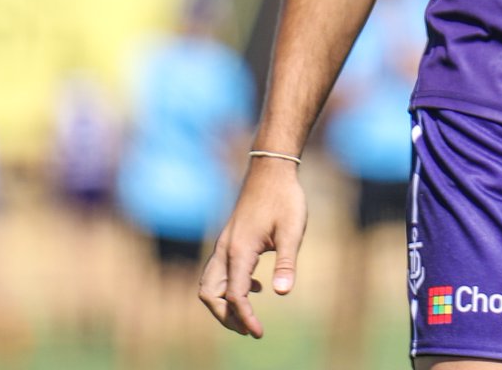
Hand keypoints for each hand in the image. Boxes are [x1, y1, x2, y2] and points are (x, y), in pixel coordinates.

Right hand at [197, 160, 307, 337]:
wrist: (271, 169)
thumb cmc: (284, 198)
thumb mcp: (292, 230)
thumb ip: (286, 262)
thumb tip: (283, 294)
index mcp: (239, 250)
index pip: (235, 295)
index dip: (245, 318)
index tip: (259, 333)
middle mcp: (225, 249)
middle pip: (210, 294)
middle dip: (226, 316)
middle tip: (249, 329)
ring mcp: (224, 244)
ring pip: (210, 284)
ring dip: (224, 303)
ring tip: (248, 316)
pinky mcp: (229, 239)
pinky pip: (219, 272)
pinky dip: (229, 287)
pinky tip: (257, 286)